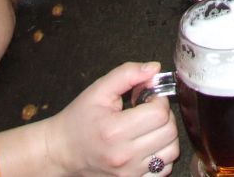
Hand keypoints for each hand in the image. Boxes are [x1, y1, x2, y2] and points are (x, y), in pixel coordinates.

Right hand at [41, 61, 178, 176]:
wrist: (62, 151)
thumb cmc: (79, 119)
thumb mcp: (98, 90)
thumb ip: (127, 74)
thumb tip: (154, 68)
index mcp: (114, 131)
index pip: (159, 113)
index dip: (158, 99)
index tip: (147, 98)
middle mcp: (124, 156)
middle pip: (169, 132)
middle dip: (164, 115)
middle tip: (148, 110)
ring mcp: (129, 173)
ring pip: (171, 151)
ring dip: (166, 135)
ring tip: (149, 127)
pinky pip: (164, 168)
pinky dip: (162, 154)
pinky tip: (148, 144)